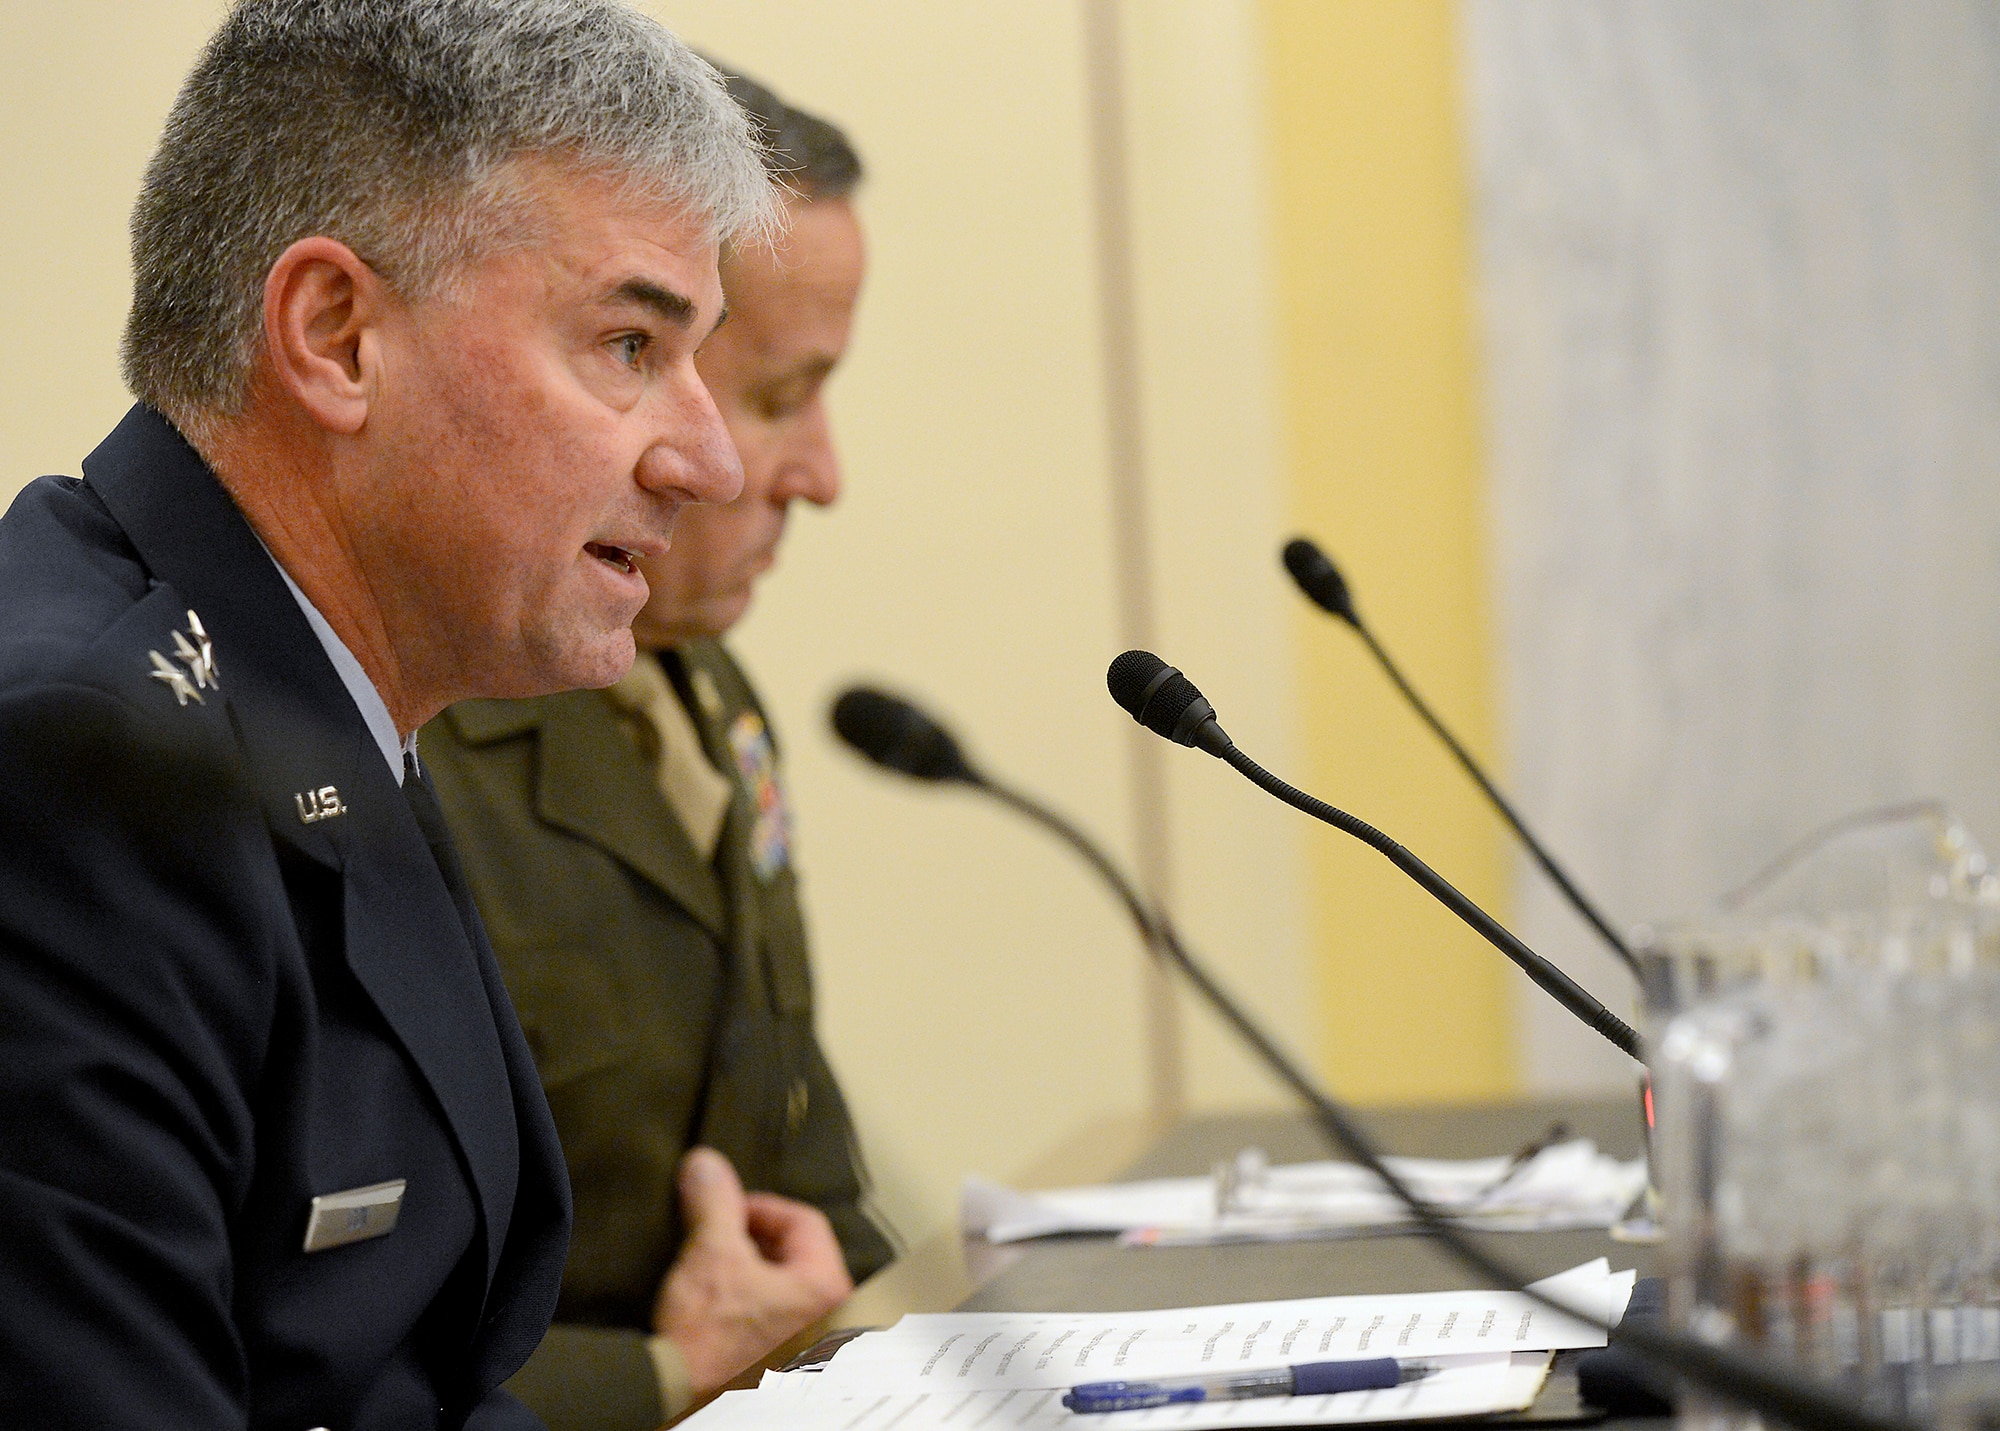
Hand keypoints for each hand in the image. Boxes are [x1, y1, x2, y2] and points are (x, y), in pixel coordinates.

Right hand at [654, 1146, 854, 1395]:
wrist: (676, 1396)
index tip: (725, 1208)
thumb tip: (706, 1163)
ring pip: (783, 1285)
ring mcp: (808, 1348)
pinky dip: (747, 1299)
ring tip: (710, 1268)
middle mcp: (830, 1320)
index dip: (759, 1206)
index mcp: (827, 1289)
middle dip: (752, 1237)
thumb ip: (715, 1201)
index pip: (804, 1221)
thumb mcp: (710, 1254)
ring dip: (748, 1268)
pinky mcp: (783, 1366)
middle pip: (796, 1253)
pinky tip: (715, 1303)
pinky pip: (773, 1316)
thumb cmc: (706, 1337)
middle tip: (715, 1235)